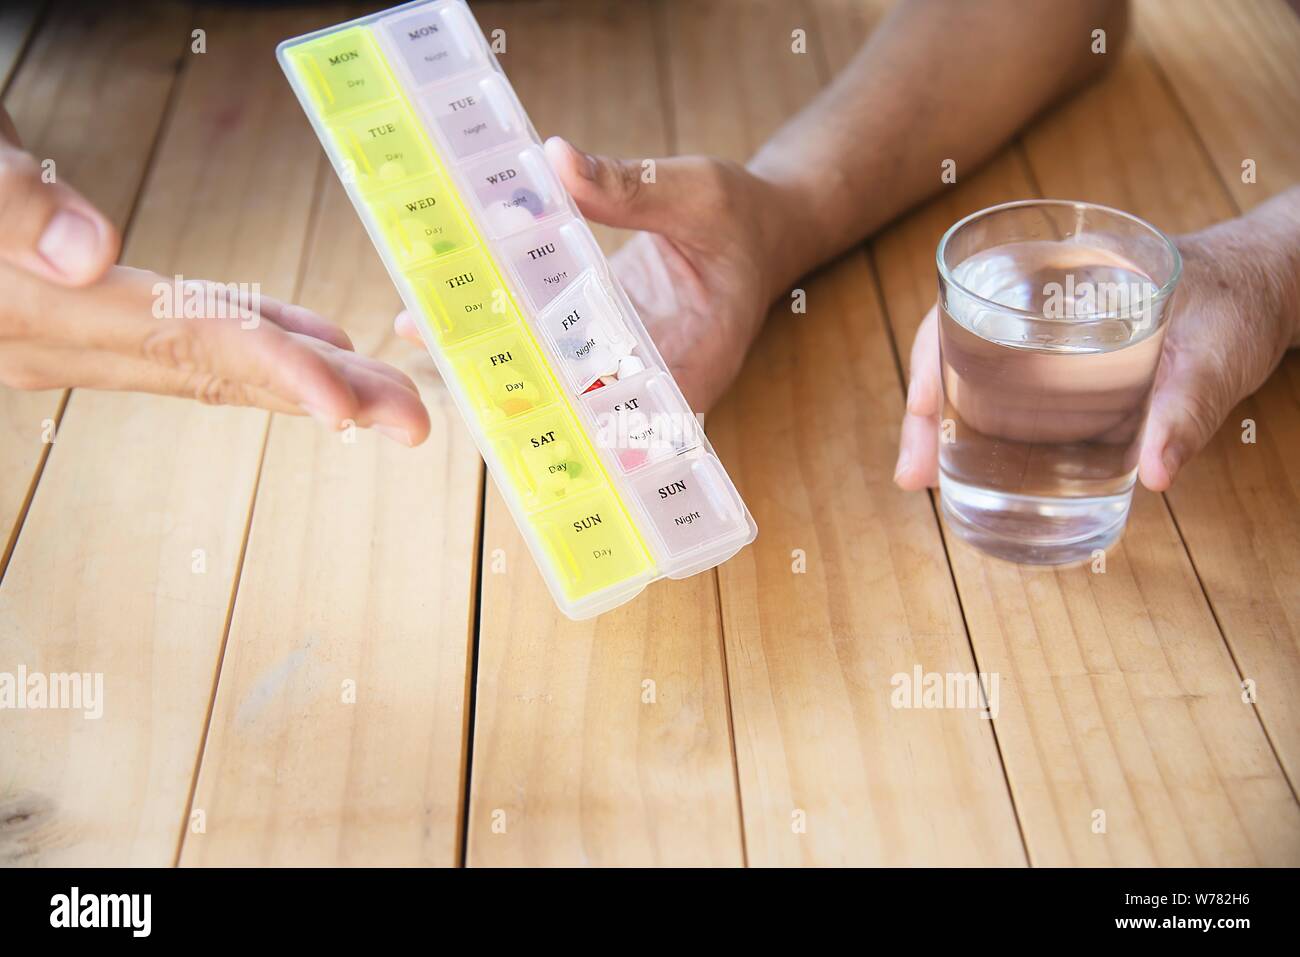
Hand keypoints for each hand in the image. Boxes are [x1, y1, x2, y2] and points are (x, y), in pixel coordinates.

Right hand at [0, 107, 429, 445]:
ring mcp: (64, 339)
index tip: (354, 405)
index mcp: (35, 315)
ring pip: (204, 364)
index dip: (276, 374)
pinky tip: (298, 341)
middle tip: (414, 420)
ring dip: (300, 379)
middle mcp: (59, 343)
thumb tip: (88, 253)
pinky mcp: (70, 321)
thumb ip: (3, 206)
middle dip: (323, 398)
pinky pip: (174, 341)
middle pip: (216, 372)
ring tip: (381, 394)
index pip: (182, 345)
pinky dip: (245, 342)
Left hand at [397, 136, 804, 412]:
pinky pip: (556, 348)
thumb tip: (556, 160)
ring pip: (558, 378)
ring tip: (423, 334)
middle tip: (441, 361)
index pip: (633, 407)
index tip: (513, 404)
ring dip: (496, 358)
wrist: (763, 228)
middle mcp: (658, 377)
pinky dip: (513, 331)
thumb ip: (630, 186)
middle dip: (510, 384)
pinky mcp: (607, 342)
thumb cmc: (742, 216)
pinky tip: (459, 310)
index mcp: (696, 357)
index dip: (575, 414)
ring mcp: (629, 363)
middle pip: (582, 401)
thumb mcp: (695, 192)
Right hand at [894, 189, 1299, 491]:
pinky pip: (1011, 394)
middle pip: (955, 349)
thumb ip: (1186, 409)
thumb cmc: (1241, 301)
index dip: (931, 362)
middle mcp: (1042, 300)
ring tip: (932, 479)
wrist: (1272, 284)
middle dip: (926, 413)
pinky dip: (985, 429)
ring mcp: (1052, 336)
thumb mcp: (1219, 354)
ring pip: (976, 376)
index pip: (966, 306)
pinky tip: (978, 468)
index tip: (922, 415)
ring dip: (947, 426)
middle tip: (915, 475)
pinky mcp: (1071, 367)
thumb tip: (1155, 474)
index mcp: (1060, 273)